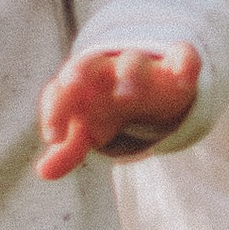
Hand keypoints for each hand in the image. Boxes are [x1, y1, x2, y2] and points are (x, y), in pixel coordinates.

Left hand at [36, 42, 201, 182]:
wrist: (147, 83)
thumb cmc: (106, 108)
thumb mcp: (87, 130)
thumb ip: (69, 150)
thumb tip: (43, 172)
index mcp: (81, 85)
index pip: (59, 90)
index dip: (54, 109)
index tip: (54, 136)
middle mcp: (107, 71)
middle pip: (89, 63)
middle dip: (80, 71)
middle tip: (72, 84)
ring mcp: (142, 66)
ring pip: (133, 61)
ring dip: (129, 72)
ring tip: (127, 94)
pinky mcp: (175, 66)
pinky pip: (182, 57)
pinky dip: (185, 65)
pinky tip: (185, 81)